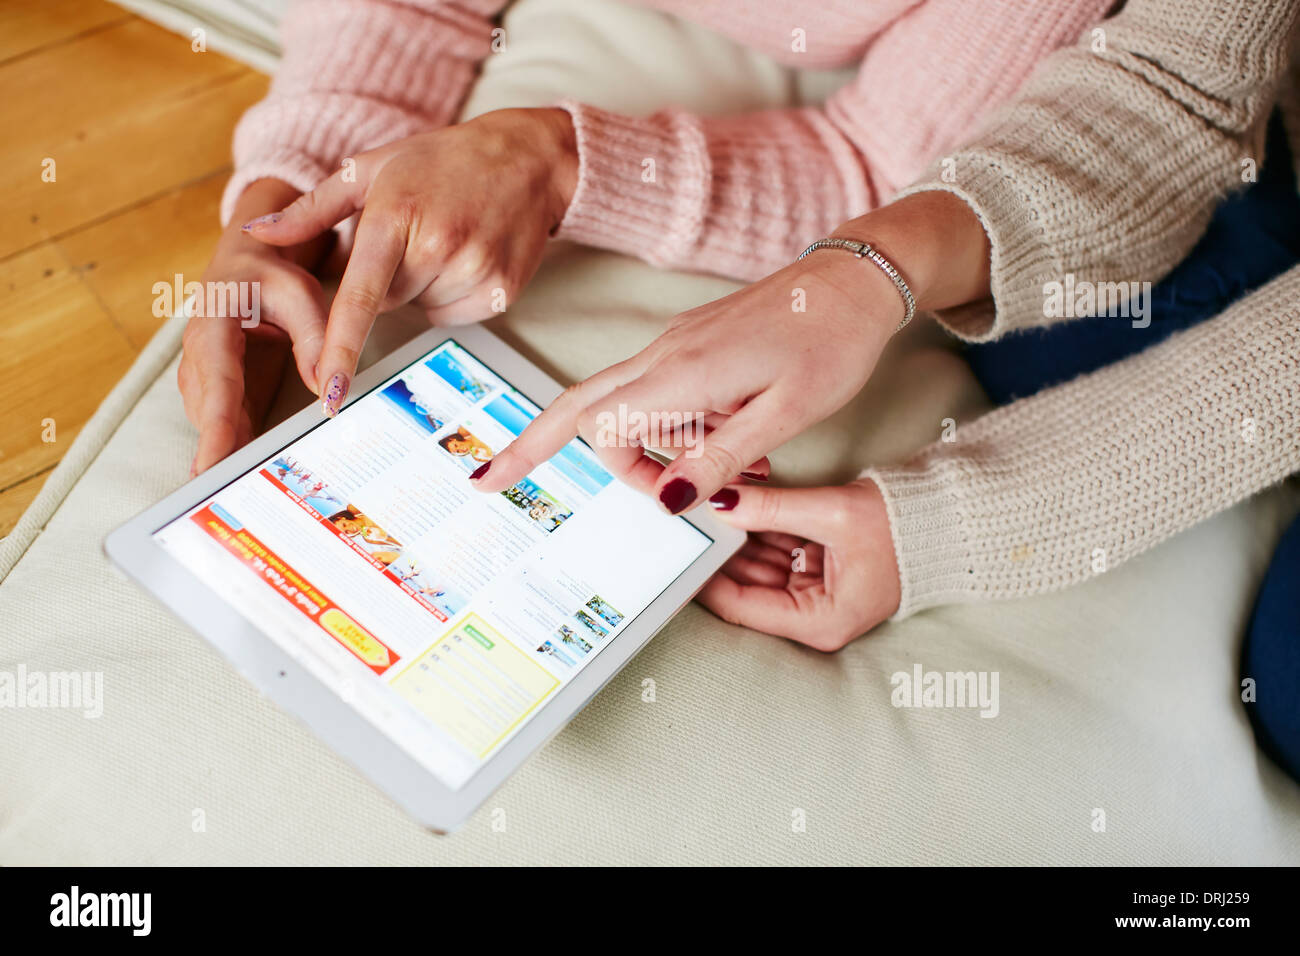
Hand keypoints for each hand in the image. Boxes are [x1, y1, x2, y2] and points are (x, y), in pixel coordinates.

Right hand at [178, 178, 332, 474]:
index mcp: (213, 325)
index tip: (211, 464)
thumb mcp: (299, 294)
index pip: (215, 384)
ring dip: (224, 452)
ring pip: (211, 420)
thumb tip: (328, 389)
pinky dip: (232, 444)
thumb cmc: (270, 273)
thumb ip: (314, 338)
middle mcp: (199, 352)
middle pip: (208, 411)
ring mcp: (204, 371)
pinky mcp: (217, 385)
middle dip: (215, 453)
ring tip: (238, 491)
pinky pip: (222, 420)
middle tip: (224, 495)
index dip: (213, 427)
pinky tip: (246, 471)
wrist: (246, 261)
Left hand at [242, 108, 578, 415]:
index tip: (330, 390)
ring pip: (424, 310)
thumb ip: (312, 209)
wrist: (526, 159)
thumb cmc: (441, 161)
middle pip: (388, 303)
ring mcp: (476, 269)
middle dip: (390, 278)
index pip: (361, 296)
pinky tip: (468, 257)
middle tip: (416, 233)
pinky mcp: (502, 290)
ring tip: (448, 240)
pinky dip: (454, 296)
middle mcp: (439, 244)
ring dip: (425, 287)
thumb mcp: (371, 168)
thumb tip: (258, 234)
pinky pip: (457, 316)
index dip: (342, 347)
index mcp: (396, 214)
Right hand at [471, 251, 899, 507]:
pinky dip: (675, 425)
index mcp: (682, 373)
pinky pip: (658, 389)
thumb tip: (665, 501)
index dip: (617, 472)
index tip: (667, 498)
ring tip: (736, 467)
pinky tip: (733, 439)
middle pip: (578, 402)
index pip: (599, 426)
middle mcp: (666, 354)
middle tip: (490, 479)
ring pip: (622, 400)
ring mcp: (676, 343)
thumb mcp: (785, 415)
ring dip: (651, 446)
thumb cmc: (831, 342)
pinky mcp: (694, 341)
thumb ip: (720, 460)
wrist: (857, 279)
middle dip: (535, 442)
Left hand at [697, 479, 899, 649]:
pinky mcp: (814, 571)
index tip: (680, 550)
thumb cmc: (905, 528)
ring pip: (754, 565)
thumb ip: (771, 508)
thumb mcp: (832, 514)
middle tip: (686, 520)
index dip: (704, 577)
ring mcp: (812, 594)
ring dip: (733, 538)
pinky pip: (772, 551)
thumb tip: (719, 502)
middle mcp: (812, 616)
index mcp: (818, 621)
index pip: (741, 606)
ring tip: (703, 508)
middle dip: (718, 552)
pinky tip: (731, 507)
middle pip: (744, 586)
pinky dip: (754, 530)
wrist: (947, 520)